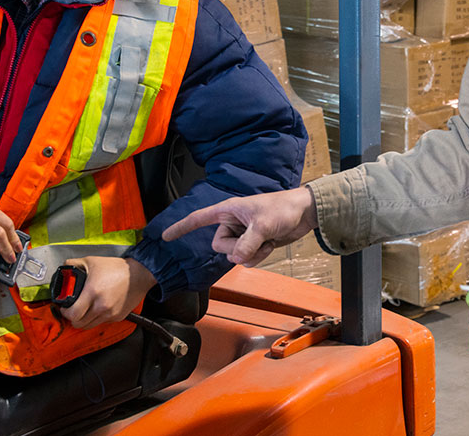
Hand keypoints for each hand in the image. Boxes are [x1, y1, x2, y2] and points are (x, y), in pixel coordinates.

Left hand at [57, 256, 155, 328]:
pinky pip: (102, 322)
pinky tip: (99, 307)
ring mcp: (110, 313)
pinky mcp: (118, 317)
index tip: (65, 308)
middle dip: (73, 318)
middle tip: (74, 310)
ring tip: (85, 310)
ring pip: (89, 326)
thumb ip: (73, 264)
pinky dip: (98, 318)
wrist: (139, 274)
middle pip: (79, 324)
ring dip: (85, 320)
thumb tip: (63, 269)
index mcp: (93, 292)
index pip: (73, 314)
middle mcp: (101, 306)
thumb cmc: (117, 268)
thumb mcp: (92, 261)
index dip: (65, 313)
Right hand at [161, 186, 318, 265]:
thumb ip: (247, 243)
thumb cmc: (283, 208)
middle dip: (236, 248)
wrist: (304, 214)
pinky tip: (269, 245)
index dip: (181, 228)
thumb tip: (236, 259)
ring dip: (251, 253)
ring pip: (233, 256)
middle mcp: (232, 223)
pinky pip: (246, 259)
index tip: (164, 237)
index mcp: (228, 210)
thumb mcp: (263, 225)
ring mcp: (242, 234)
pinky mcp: (253, 244)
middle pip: (219, 246)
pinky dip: (258, 257)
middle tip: (254, 238)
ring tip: (265, 240)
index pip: (198, 219)